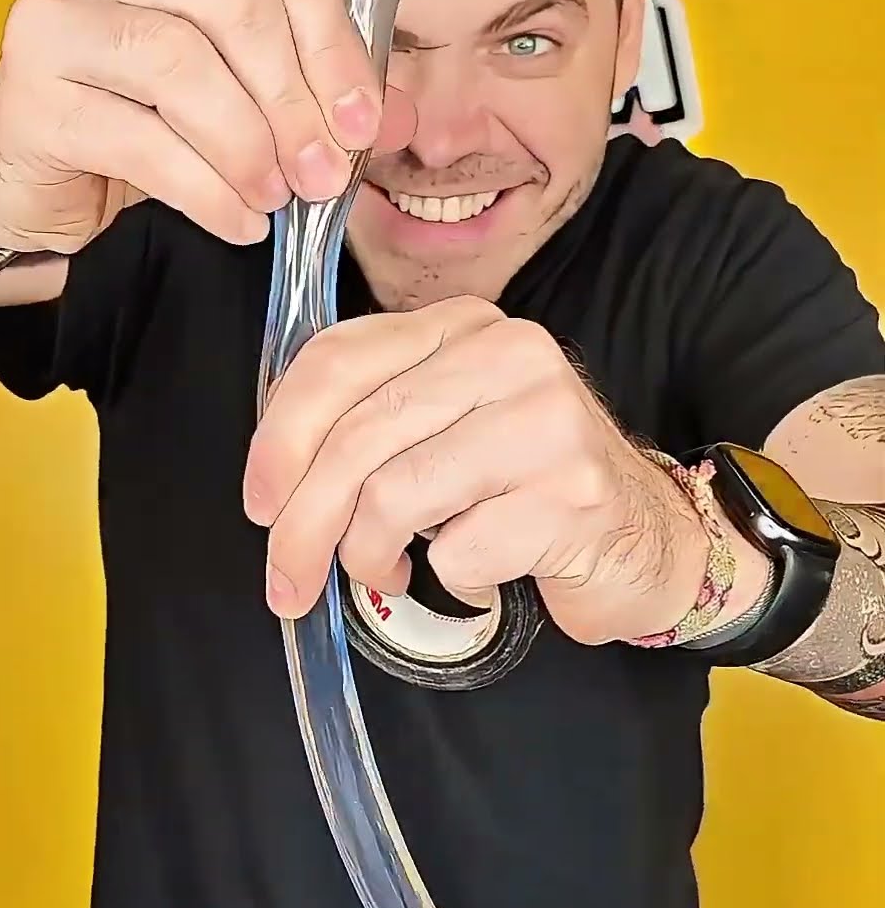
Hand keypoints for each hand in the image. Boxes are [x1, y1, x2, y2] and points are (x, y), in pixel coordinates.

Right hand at [0, 0, 414, 258]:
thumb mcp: (239, 103)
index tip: (363, 124)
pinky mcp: (29, 97)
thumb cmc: (140, 127)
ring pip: (182, 65)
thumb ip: (318, 98)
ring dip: (249, 146)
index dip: (332, 43)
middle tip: (325, 176)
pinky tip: (238, 223)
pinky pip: (140, 141)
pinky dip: (205, 191)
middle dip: (295, 100)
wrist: (29, 180)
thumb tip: (404, 118)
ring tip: (276, 199)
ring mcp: (54, 20)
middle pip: (232, 2)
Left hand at [245, 299, 724, 645]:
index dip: (278, 438)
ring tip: (387, 573)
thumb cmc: (526, 488)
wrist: (648, 539)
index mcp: (464, 325)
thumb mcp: (446, 427)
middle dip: (303, 524)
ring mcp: (548, 421)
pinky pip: (458, 550)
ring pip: (395, 495)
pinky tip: (476, 571)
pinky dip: (450, 579)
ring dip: (369, 557)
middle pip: (358, 437)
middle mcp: (509, 355)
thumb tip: (274, 479)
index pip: (338, 359)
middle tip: (287, 582)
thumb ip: (372, 422)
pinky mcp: (572, 495)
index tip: (259, 503)